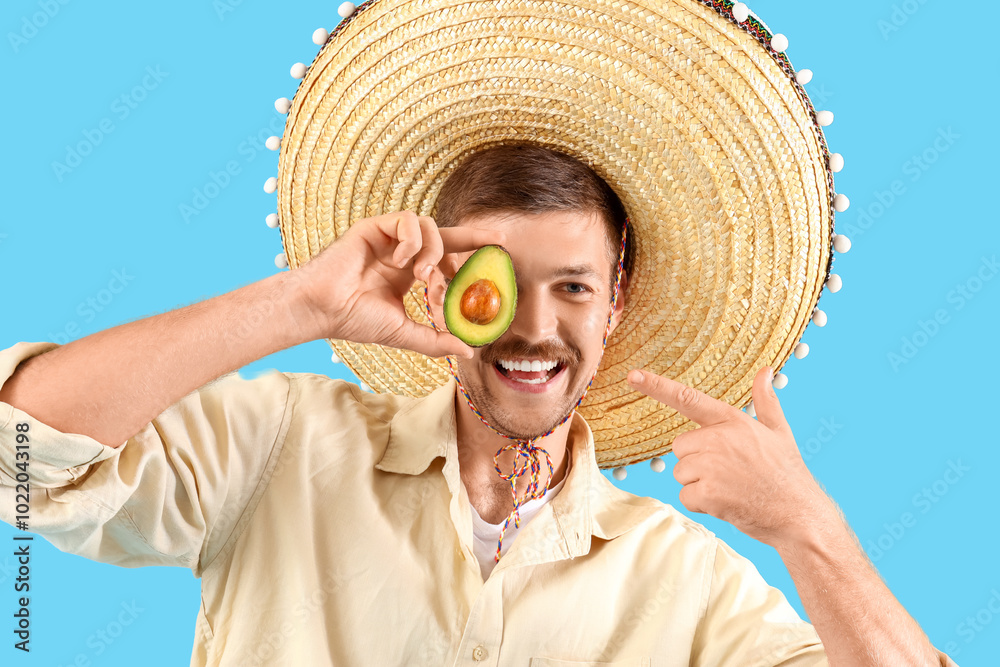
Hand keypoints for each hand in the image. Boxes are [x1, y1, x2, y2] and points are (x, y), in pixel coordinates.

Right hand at [296, 210, 505, 358]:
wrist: (322, 308)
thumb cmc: (355, 320)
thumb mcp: (404, 333)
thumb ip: (436, 340)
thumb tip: (471, 352)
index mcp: (408, 274)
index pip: (447, 258)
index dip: (471, 255)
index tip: (499, 256)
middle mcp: (402, 253)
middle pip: (445, 235)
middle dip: (472, 237)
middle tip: (496, 242)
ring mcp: (389, 238)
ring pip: (430, 226)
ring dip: (434, 251)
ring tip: (422, 277)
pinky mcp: (375, 226)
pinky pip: (407, 220)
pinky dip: (411, 242)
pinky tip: (400, 263)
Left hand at [626, 366, 837, 548]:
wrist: (799, 516)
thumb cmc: (787, 474)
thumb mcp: (779, 432)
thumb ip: (766, 400)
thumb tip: (766, 370)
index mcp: (733, 421)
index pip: (688, 399)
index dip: (657, 386)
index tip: (632, 375)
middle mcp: (719, 439)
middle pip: (680, 447)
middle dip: (697, 462)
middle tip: (729, 474)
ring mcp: (712, 466)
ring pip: (680, 473)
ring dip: (699, 485)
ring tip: (731, 489)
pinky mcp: (707, 492)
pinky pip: (685, 496)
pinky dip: (701, 504)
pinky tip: (727, 504)